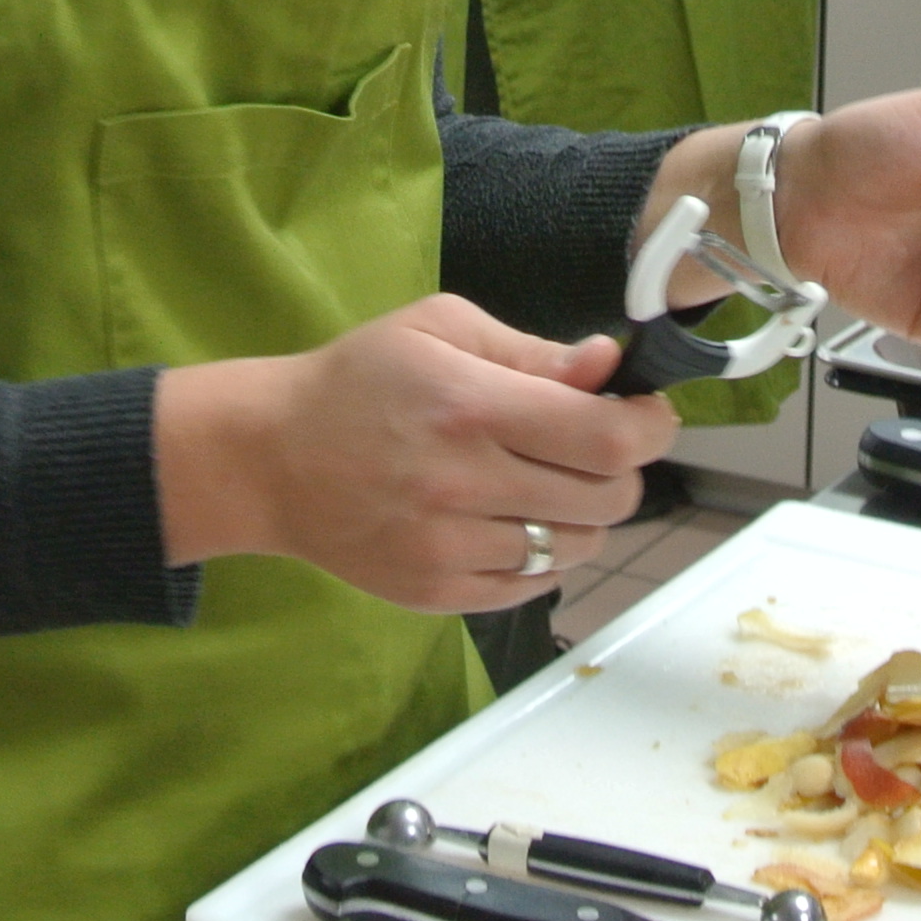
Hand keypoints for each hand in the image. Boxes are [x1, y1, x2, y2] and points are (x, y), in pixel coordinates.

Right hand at [152, 294, 677, 613]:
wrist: (271, 458)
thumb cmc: (360, 379)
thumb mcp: (439, 328)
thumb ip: (532, 351)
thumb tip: (608, 368)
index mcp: (470, 405)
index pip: (605, 438)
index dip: (649, 429)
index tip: (646, 416)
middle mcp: (463, 482)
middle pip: (606, 500)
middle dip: (619, 471)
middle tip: (591, 449)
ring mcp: (448, 547)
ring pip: (577, 548)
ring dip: (582, 516)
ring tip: (544, 485)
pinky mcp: (436, 592)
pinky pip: (533, 585)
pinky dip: (542, 556)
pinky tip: (510, 521)